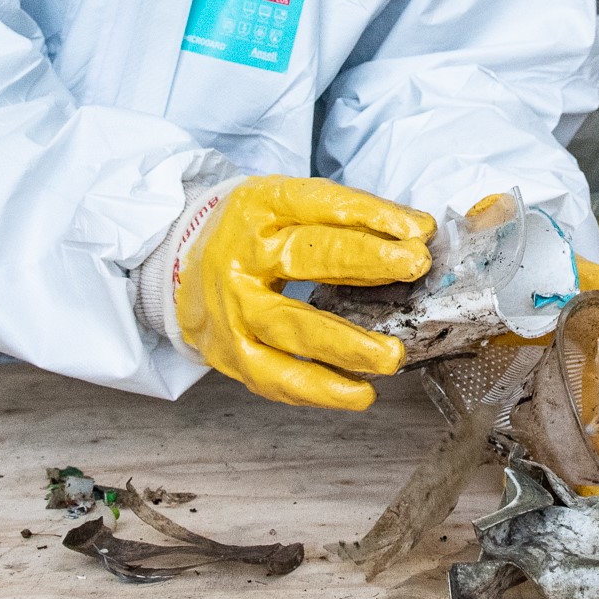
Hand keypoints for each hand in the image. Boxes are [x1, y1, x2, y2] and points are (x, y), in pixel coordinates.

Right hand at [163, 177, 434, 410]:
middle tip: (415, 267)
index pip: (318, 204)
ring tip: (391, 356)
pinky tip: (359, 393)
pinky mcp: (230, 353)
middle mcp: (242, 256)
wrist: (181, 267)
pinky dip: (321, 389)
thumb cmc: (254, 234)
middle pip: (306, 258)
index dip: (370, 215)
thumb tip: (417, 233)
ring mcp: (233, 308)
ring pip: (292, 328)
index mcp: (258, 208)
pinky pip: (277, 377)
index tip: (417, 230)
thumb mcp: (288, 206)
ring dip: (346, 345)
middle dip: (365, 262)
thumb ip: (349, 217)